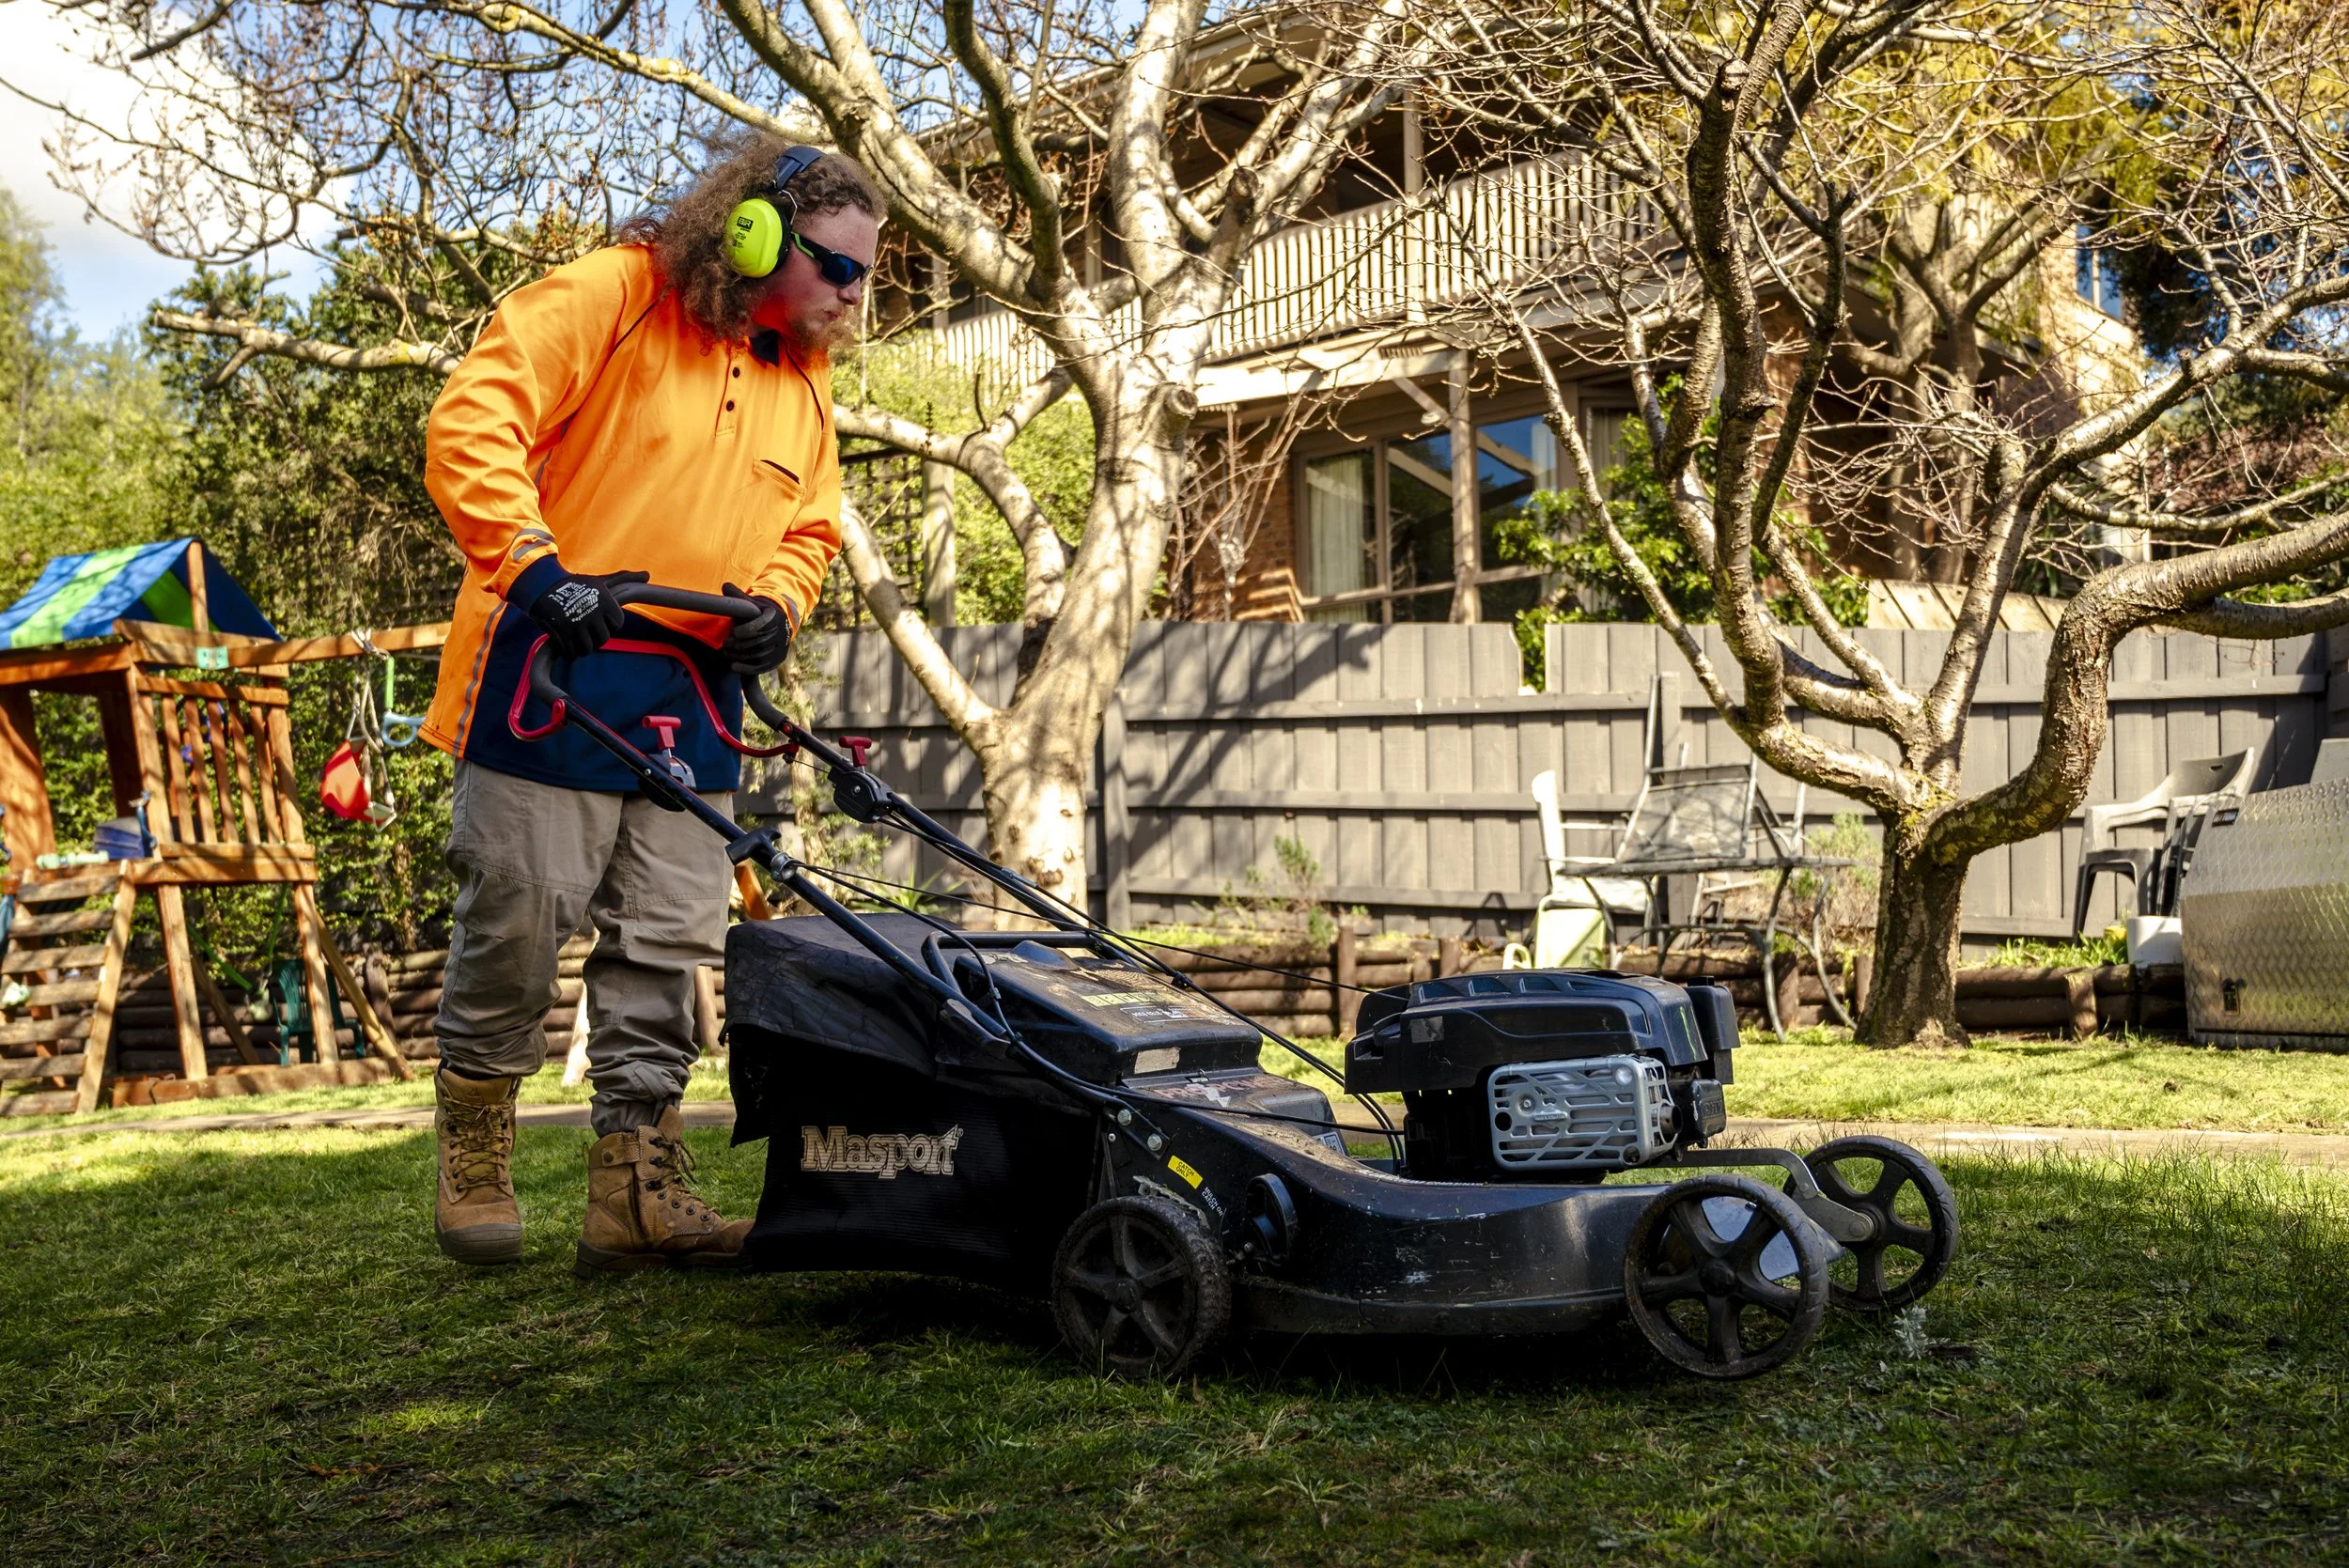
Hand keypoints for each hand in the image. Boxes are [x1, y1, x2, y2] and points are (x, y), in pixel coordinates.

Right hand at [526, 568, 647, 657]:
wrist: (542, 585)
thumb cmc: (576, 584)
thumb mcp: (601, 580)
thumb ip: (625, 579)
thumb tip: (648, 574)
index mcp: (606, 602)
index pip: (617, 625)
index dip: (608, 624)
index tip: (597, 618)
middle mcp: (594, 614)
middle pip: (603, 639)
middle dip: (595, 637)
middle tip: (584, 629)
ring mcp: (577, 624)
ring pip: (588, 649)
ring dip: (582, 647)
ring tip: (575, 637)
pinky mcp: (561, 633)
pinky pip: (571, 653)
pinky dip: (569, 652)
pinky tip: (565, 643)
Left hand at [720, 583, 792, 672]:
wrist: (780, 623)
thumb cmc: (760, 611)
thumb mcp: (752, 602)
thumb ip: (738, 595)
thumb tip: (725, 586)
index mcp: (774, 616)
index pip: (760, 625)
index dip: (746, 630)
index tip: (734, 632)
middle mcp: (780, 632)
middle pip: (757, 642)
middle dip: (739, 644)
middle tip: (725, 644)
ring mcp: (780, 647)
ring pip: (758, 655)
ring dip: (740, 656)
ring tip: (727, 653)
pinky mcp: (778, 658)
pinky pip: (762, 666)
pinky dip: (747, 668)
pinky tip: (734, 666)